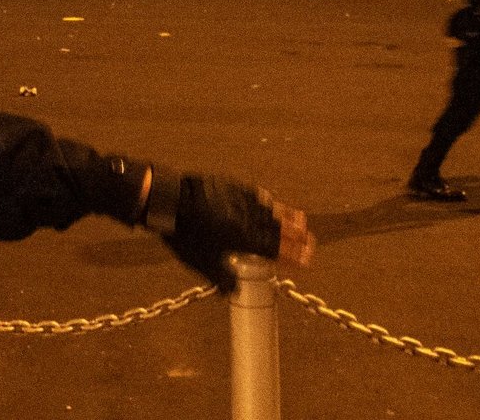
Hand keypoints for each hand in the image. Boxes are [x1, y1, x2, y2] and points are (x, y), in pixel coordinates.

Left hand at [161, 174, 314, 291]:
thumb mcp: (202, 264)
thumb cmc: (184, 236)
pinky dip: (265, 200)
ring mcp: (240, 200)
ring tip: (301, 221)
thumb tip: (235, 292)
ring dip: (287, 216)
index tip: (306, 260)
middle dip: (296, 237)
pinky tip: (271, 201)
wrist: (169, 201)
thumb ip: (222, 279)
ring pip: (270, 210)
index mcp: (243, 240)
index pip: (275, 250)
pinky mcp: (230, 185)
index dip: (292, 256)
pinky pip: (254, 194)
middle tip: (310, 241)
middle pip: (278, 229)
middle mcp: (247, 219)